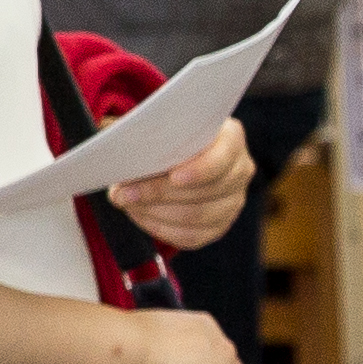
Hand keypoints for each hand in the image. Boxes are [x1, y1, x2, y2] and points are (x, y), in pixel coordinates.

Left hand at [109, 116, 253, 250]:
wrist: (173, 159)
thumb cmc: (167, 138)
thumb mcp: (160, 127)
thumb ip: (148, 134)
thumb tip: (123, 151)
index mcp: (231, 138)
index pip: (223, 157)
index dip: (201, 170)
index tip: (174, 176)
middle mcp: (239, 170)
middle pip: (208, 191)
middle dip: (160, 193)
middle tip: (124, 193)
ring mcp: (233, 201)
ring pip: (198, 216)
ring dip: (156, 212)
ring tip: (127, 202)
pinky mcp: (219, 226)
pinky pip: (192, 236)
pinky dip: (161, 228)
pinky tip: (141, 216)